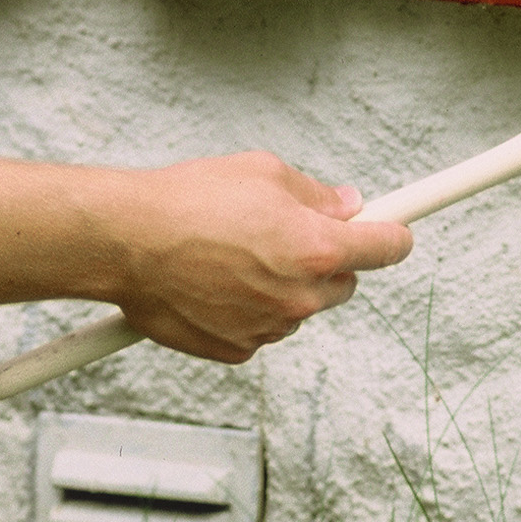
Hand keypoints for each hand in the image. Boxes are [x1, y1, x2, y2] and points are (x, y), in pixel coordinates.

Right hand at [110, 153, 413, 364]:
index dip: (393, 235)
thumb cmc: (187, 200)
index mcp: (317, 247)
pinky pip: (260, 328)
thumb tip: (347, 205)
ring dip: (281, 286)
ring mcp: (270, 327)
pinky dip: (246, 310)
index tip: (395, 232)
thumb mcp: (262, 171)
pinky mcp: (237, 350)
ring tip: (231, 256)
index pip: (386, 248)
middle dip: (325, 260)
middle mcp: (301, 296)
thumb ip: (315, 194)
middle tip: (283, 236)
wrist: (125, 242)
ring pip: (298, 307)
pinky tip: (213, 283)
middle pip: (343, 283)